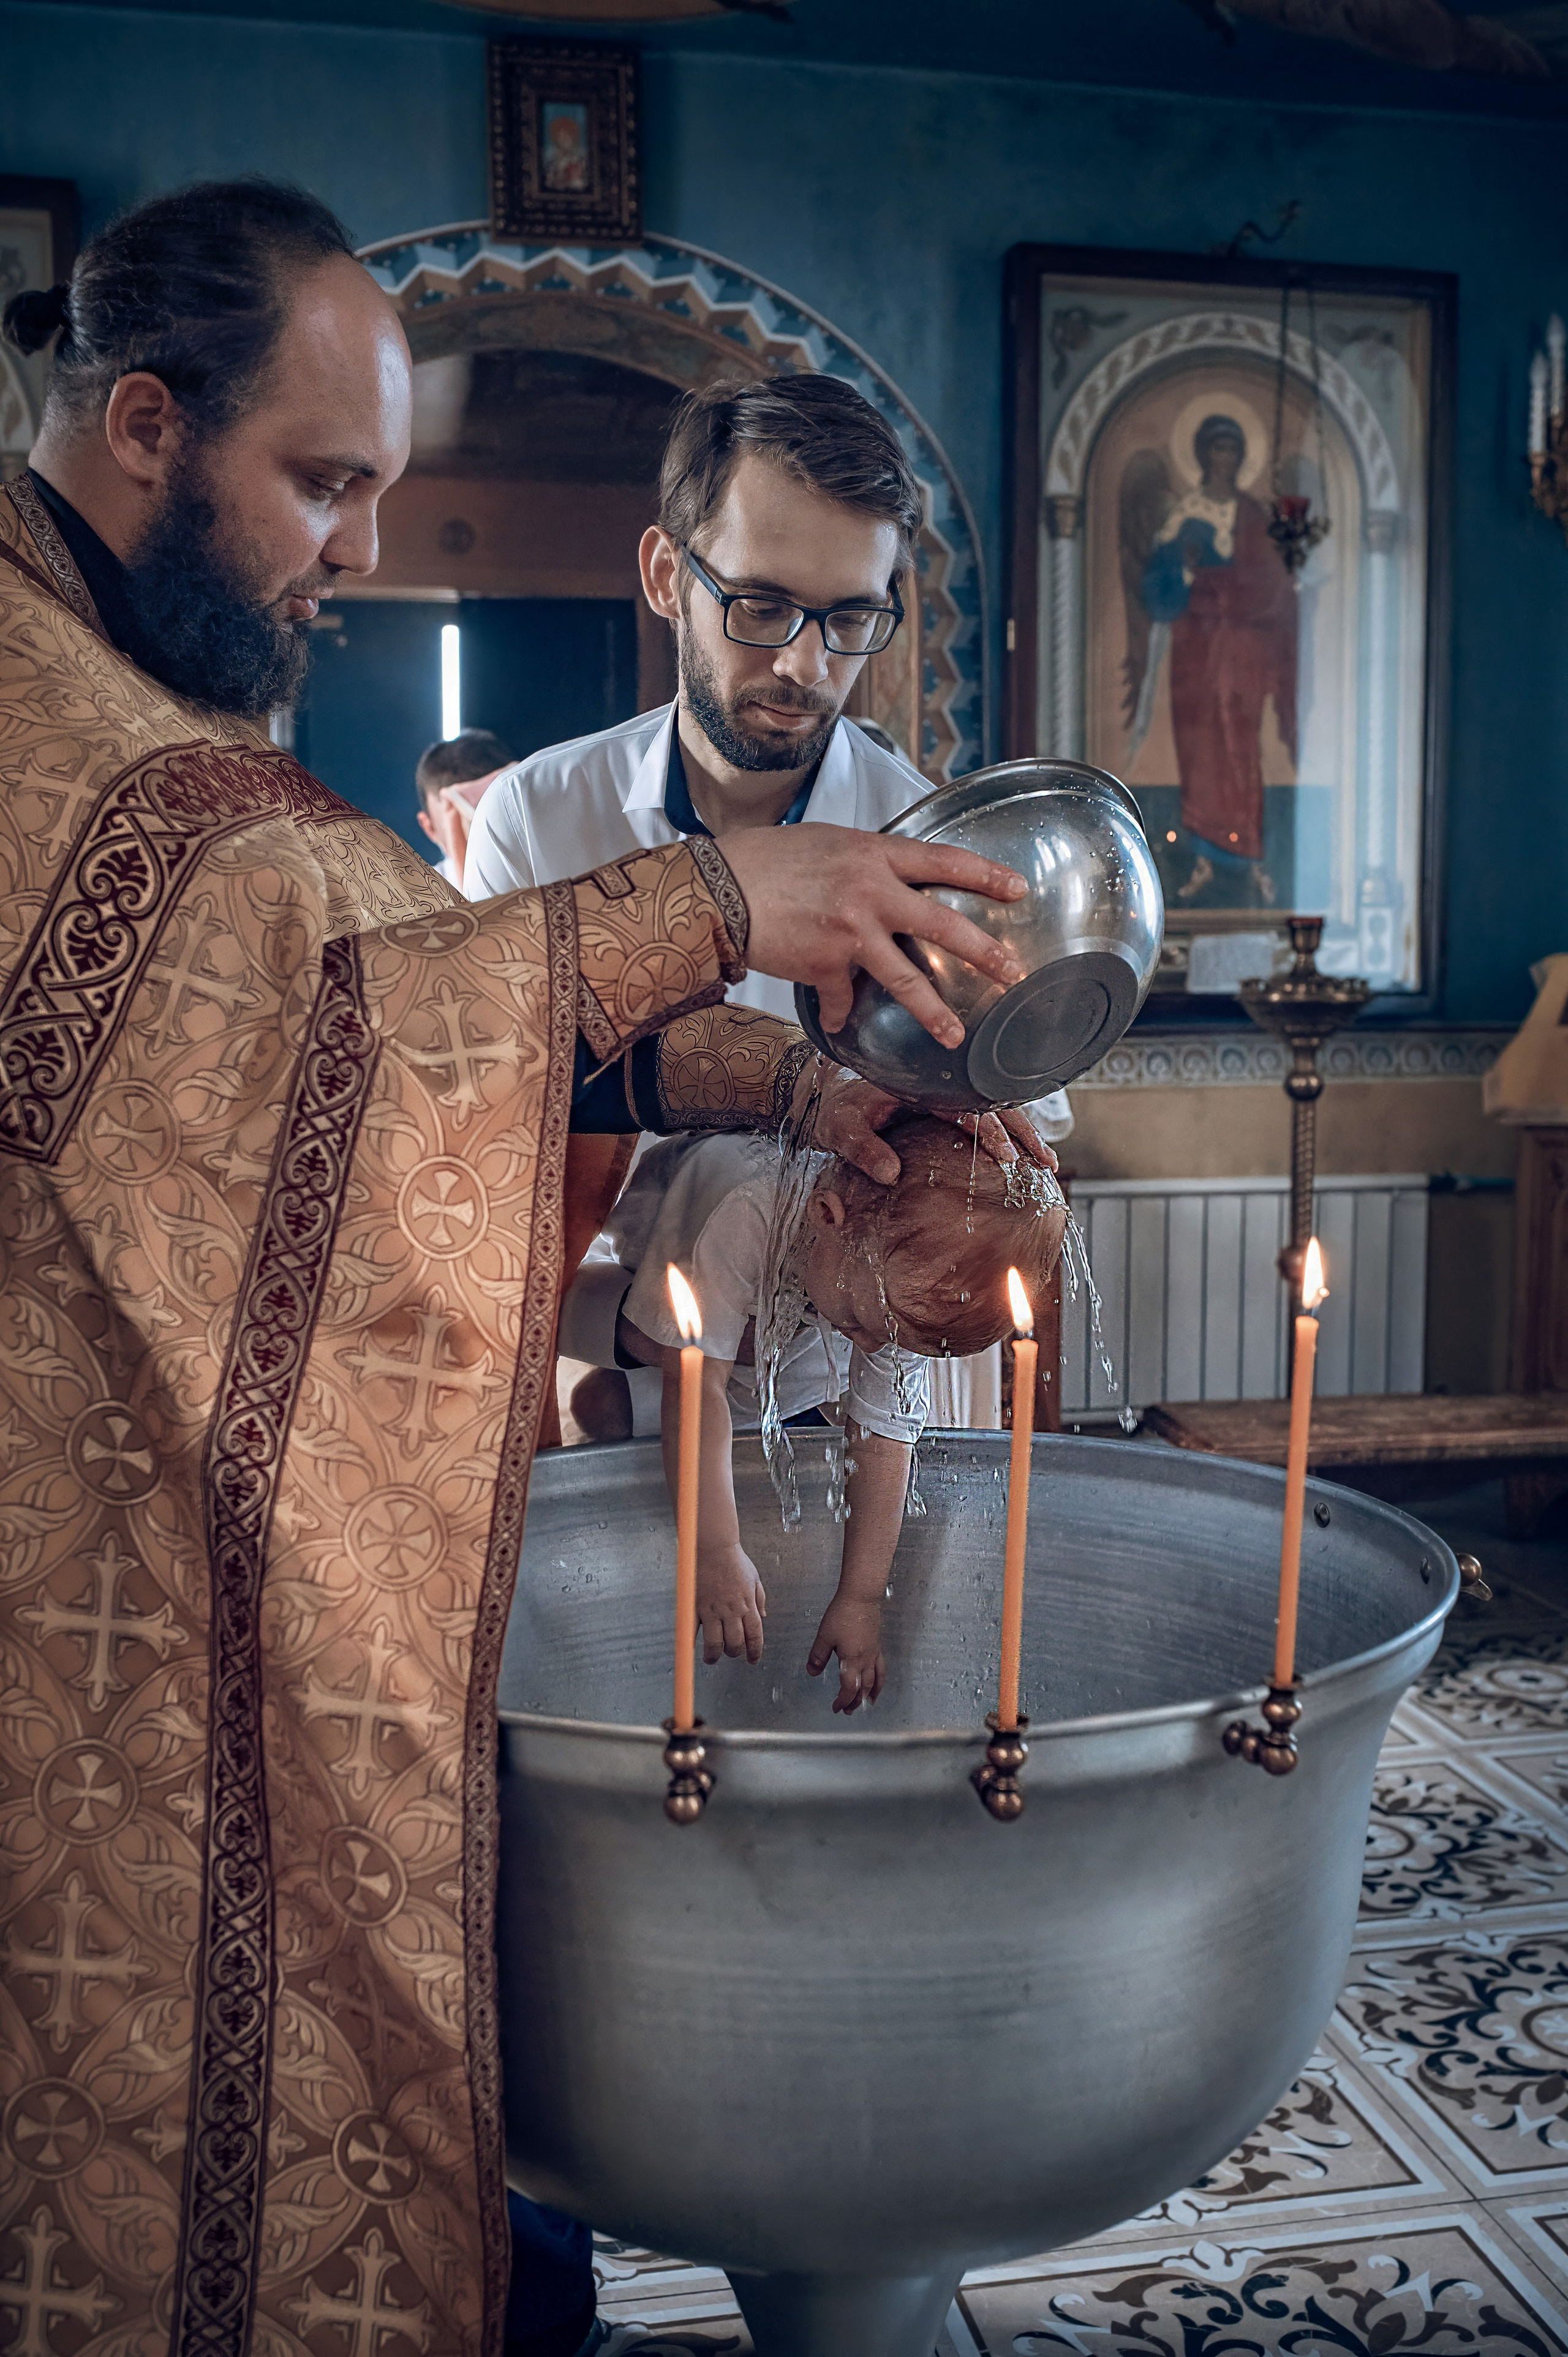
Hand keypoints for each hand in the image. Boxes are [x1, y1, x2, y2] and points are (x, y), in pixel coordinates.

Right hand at [696, 1541, 766, 1664]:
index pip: (755, 1636)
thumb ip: (759, 1599)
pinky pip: (693, 1630)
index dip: (755, 1652)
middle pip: (735, 1644)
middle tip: (731, 1653)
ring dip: (713, 1656)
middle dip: (734, 1654)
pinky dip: (692, 1643)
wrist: (715, 1547)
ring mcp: (713, 1610)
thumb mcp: (754, 1579)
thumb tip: (763, 1616)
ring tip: (711, 1658)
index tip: (753, 1660)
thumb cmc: (735, 1560)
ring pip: (715, 1644)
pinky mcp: (696, 1606)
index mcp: (748, 1605)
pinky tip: (693, 1649)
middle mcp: (732, 1611)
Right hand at [717, 822, 1026, 1042]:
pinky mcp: (824, 966)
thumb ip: (865, 864)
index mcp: (872, 855)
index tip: (1017, 889)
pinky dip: (837, 1012)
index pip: (943, 861)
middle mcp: (869, 892)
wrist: (719, 890)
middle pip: (942, 925)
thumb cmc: (765, 861)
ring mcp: (850, 933)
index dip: (985, 875)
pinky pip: (840, 999)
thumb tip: (888, 880)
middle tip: (1012, 971)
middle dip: (983, 951)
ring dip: (934, 1013)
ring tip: (955, 1036)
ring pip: (905, 980)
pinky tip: (836, 1020)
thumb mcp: (827, 845)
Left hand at [800, 1065, 1058, 1188]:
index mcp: (919, 1085)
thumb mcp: (840, 1129)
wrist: (825, 1096)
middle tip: (1047, 1161)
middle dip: (1024, 1131)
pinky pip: (985, 1115)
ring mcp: (946, 1097)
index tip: (1006, 1155)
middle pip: (993, 1103)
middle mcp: (939, 1087)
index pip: (965, 1105)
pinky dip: (1009, 1132)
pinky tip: (1026, 1152)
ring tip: (1048, 1160)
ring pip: (996, 1109)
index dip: (988, 1129)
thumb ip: (862, 1149)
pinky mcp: (946, 1109)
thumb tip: (889, 1174)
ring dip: (1024, 1131)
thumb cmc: (834, 1110)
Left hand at [806, 1594, 885, 1713]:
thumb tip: (812, 1672)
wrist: (861, 1597)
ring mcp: (873, 1654)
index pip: (848, 1688)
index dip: (842, 1701)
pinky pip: (881, 1669)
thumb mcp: (824, 1636)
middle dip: (854, 1702)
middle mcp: (865, 1660)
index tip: (836, 1707)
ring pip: (874, 1681)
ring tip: (866, 1704)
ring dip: (868, 1695)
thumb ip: (818, 1656)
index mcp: (851, 1660)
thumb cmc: (843, 1614)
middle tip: (847, 1710)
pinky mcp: (877, 1646)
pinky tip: (877, 1682)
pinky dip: (880, 1681)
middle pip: (862, 1688)